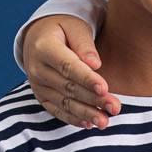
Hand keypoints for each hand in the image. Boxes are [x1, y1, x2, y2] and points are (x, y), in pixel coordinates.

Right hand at [23, 15, 120, 130]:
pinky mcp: (41, 97)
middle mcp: (37, 69)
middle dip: (92, 99)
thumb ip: (84, 44)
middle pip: (68, 87)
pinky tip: (90, 124)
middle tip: (115, 107)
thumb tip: (95, 64)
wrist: (39, 37)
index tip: (104, 88)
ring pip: (64, 103)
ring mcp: (37, 85)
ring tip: (105, 122)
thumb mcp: (74, 27)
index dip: (86, 79)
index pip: (67, 66)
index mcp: (44, 47)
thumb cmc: (63, 30)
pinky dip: (74, 119)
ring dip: (86, 114)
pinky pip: (57, 111)